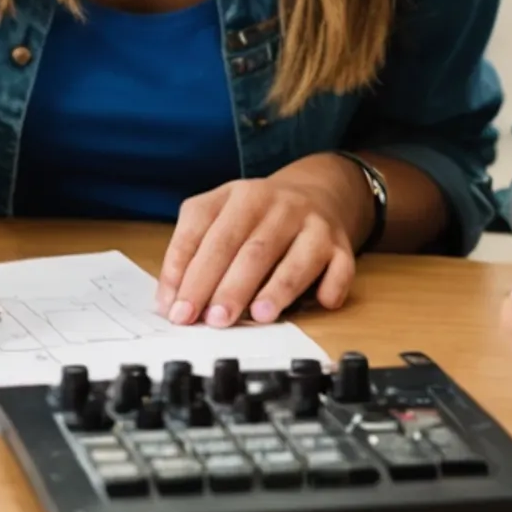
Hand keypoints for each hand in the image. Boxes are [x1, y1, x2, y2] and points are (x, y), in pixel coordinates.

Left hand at [156, 155, 365, 327]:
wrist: (317, 191)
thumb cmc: (256, 217)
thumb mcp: (218, 216)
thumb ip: (193, 252)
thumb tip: (171, 301)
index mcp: (236, 195)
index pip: (205, 230)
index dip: (187, 271)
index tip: (176, 309)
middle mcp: (276, 205)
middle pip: (249, 248)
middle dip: (228, 286)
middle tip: (212, 319)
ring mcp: (311, 224)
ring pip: (294, 257)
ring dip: (277, 288)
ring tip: (257, 316)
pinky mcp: (340, 245)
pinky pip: (339, 267)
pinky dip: (330, 285)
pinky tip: (320, 303)